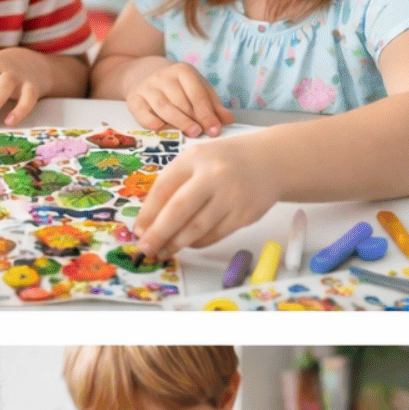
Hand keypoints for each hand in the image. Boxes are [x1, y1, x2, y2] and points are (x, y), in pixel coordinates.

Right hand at [125, 60, 232, 137]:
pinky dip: (150, 121)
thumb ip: (212, 105)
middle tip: (201, 133)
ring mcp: (147, 87)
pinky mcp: (134, 98)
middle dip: (193, 119)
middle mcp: (163, 76)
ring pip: (163, 106)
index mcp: (182, 70)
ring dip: (177, 122)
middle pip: (180, 101)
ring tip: (189, 133)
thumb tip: (227, 120)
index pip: (197, 94)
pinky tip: (160, 128)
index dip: (207, 113)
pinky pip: (142, 112)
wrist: (146, 75)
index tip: (214, 129)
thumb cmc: (178, 87)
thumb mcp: (197, 89)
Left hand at [134, 137, 277, 258]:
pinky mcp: (245, 214)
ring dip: (176, 243)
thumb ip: (171, 185)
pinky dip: (197, 242)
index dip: (147, 214)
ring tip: (164, 251)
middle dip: (158, 234)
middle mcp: (214, 175)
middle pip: (179, 210)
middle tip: (145, 249)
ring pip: (197, 227)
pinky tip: (188, 243)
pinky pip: (215, 235)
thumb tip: (147, 223)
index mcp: (194, 159)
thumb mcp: (195, 162)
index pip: (163, 189)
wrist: (270, 161)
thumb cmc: (223, 163)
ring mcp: (232, 196)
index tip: (138, 231)